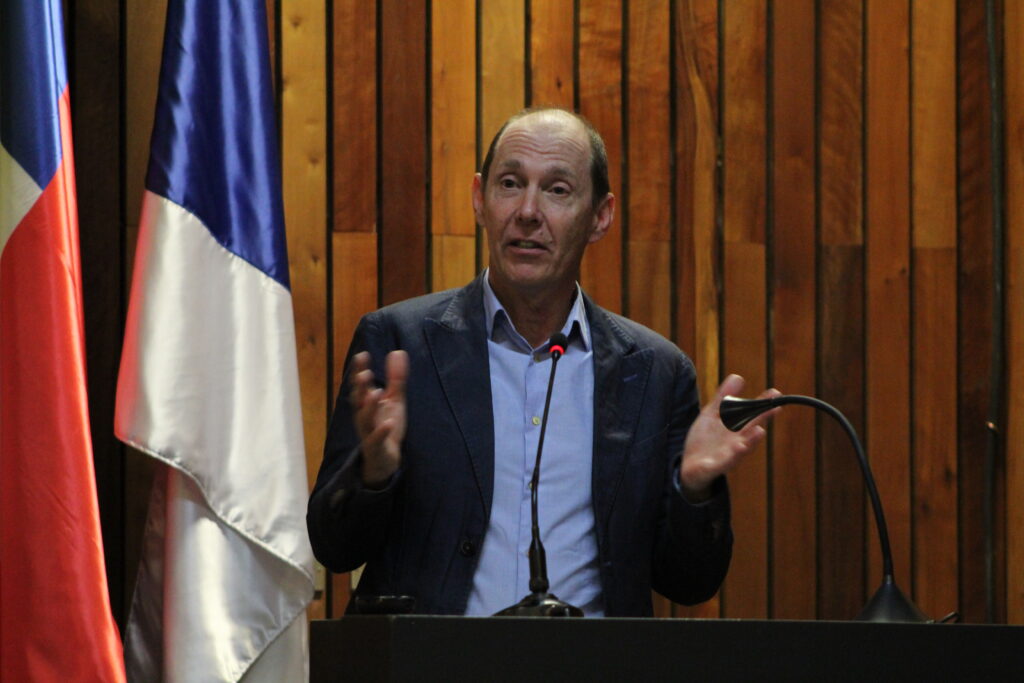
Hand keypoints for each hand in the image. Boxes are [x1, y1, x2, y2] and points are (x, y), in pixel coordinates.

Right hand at [349, 350, 407, 487]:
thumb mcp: (394, 400)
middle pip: (358, 399)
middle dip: (360, 386)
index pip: (360, 384)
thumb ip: (396, 378)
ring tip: (376, 393)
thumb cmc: (386, 426)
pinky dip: (382, 431)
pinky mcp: (376, 447)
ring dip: (369, 406)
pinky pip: (376, 439)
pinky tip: (389, 422)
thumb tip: (398, 352)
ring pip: (365, 418)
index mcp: (366, 403)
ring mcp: (368, 431)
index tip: (362, 355)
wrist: (385, 459)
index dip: (359, 370)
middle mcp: (363, 415)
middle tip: (365, 373)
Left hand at [678, 374, 780, 500]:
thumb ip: (723, 398)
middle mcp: (736, 441)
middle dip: (762, 418)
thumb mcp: (710, 415)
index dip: (763, 404)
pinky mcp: (716, 466)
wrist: (689, 466)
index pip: (751, 414)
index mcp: (735, 428)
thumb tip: (738, 376)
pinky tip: (739, 447)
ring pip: (742, 447)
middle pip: (751, 428)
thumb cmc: (704, 440)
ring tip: (760, 430)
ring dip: (751, 440)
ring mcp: (728, 455)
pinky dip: (733, 455)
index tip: (775, 394)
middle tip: (775, 407)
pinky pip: (726, 461)